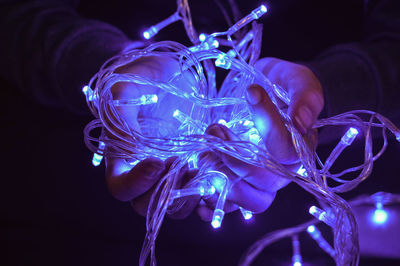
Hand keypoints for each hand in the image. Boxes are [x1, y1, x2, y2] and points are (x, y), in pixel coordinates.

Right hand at [105, 56, 198, 217]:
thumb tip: (125, 140)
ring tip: (202, 167)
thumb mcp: (130, 84)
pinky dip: (208, 189)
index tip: (158, 161)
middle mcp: (143, 171)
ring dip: (190, 194)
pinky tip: (216, 169)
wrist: (174, 75)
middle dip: (166, 192)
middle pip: (146, 204)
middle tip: (183, 165)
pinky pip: (198, 193)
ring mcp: (169, 172)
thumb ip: (121, 109)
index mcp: (122, 156)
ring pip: (175, 205)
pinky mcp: (192, 168)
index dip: (137, 183)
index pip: (121, 187)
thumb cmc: (147, 76)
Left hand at [197, 58, 323, 219]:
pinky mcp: (237, 181)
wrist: (264, 91)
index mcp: (298, 148)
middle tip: (216, 131)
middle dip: (234, 161)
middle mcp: (280, 171)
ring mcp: (257, 180)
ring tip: (205, 149)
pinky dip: (209, 199)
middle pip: (264, 187)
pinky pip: (227, 202)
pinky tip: (196, 182)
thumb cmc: (281, 86)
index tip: (250, 92)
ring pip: (246, 200)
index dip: (267, 127)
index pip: (286, 152)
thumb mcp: (297, 80)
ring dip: (219, 178)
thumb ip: (305, 96)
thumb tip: (301, 121)